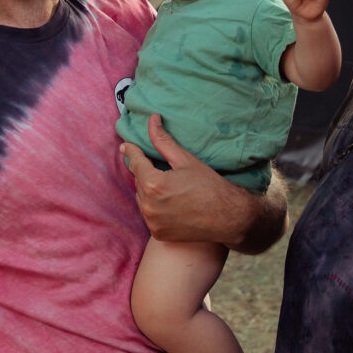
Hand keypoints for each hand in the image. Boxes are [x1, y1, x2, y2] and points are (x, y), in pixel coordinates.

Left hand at [120, 114, 285, 250]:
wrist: (227, 217)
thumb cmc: (209, 185)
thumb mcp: (186, 159)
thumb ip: (163, 140)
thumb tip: (152, 119)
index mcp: (154, 184)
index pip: (135, 163)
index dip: (131, 152)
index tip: (126, 146)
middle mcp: (149, 205)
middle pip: (138, 181)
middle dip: (145, 172)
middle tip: (161, 166)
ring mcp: (152, 222)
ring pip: (142, 198)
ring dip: (148, 189)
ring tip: (168, 185)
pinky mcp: (157, 233)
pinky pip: (148, 214)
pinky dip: (154, 206)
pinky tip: (170, 201)